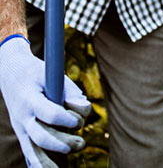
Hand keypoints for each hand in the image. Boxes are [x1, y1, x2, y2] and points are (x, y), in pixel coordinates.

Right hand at [0, 36, 90, 167]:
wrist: (9, 73)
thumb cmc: (35, 72)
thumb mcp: (50, 73)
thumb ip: (69, 90)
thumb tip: (85, 108)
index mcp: (30, 98)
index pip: (49, 114)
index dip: (67, 119)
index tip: (79, 120)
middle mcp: (23, 116)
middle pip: (42, 138)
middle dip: (63, 143)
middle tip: (80, 143)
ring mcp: (20, 127)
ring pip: (33, 151)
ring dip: (53, 160)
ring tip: (72, 154)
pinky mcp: (21, 133)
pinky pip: (29, 154)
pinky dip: (39, 164)